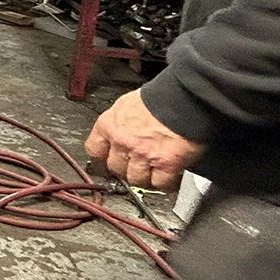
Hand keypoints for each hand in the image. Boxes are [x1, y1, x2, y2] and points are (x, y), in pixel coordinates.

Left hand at [85, 90, 204, 191]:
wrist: (185, 97)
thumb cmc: (160, 96)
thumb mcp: (128, 103)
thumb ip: (121, 120)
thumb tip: (123, 129)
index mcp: (110, 125)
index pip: (94, 149)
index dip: (101, 158)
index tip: (106, 161)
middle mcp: (123, 142)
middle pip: (115, 168)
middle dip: (125, 169)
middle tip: (136, 166)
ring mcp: (143, 155)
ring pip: (136, 180)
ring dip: (145, 178)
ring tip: (153, 173)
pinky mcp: (166, 164)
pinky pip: (160, 184)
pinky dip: (166, 184)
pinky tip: (170, 179)